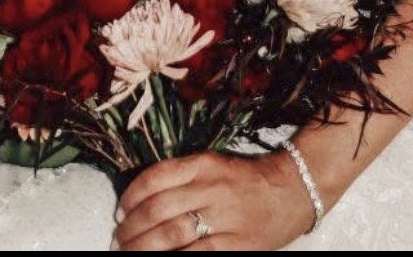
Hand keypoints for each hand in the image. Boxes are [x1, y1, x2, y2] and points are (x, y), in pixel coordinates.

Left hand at [116, 150, 312, 250]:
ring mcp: (226, 218)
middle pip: (159, 210)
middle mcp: (213, 188)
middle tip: (119, 240)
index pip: (156, 177)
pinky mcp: (238, 246)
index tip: (120, 211)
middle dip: (132, 229)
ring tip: (129, 253)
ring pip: (173, 235)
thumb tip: (139, 201)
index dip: (131, 196)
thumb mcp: (213, 165)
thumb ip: (181, 178)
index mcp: (204, 164)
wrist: (293, 190)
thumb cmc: (246, 179)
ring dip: (144, 248)